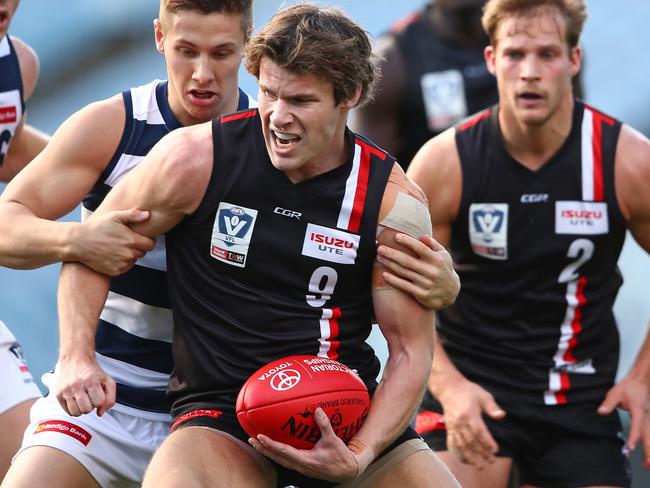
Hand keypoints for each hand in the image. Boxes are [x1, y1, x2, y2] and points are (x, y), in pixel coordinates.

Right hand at [55, 354, 115, 416]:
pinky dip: (73, 409)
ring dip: (81, 409)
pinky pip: (67, 411)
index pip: (98, 403)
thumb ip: (110, 398)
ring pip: (76, 413)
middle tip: (90, 397)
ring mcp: (66, 390)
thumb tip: (100, 413)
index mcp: (91, 381)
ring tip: (83, 399)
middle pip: (86, 410)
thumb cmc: (93, 371)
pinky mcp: (58, 394)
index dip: (100, 400)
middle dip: (91, 405)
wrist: (75, 359)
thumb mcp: (107, 381)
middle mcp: (77, 386)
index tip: (98, 394)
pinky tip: (76, 400)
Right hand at [73, 209, 154, 275]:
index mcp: (131, 241)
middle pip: (143, 252)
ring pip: (134, 260)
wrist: (78, 242)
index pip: (151, 244)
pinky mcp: (115, 271)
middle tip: (125, 241)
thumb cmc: (96, 227)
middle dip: (137, 247)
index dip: (147, 240)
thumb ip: (133, 215)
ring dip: (130, 255)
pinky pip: (125, 267)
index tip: (140, 237)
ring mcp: (122, 264)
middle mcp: (128, 254)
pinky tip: (112, 254)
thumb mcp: (114, 216)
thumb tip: (148, 215)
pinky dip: (122, 262)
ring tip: (117, 247)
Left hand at [248, 408, 369, 481]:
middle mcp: (299, 465)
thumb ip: (324, 425)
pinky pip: (285, 459)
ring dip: (267, 451)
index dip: (270, 444)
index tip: (259, 437)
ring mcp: (300, 467)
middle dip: (263, 448)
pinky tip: (274, 446)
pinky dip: (276, 452)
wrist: (347, 470)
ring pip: (279, 459)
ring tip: (257, 442)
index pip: (283, 452)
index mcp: (305, 460)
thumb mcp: (333, 440)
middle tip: (251, 439)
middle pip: (276, 457)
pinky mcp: (302, 466)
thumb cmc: (340, 457)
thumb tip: (317, 410)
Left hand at [377, 234, 458, 309]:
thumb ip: (433, 244)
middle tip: (380, 248)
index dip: (407, 242)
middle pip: (407, 260)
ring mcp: (426, 283)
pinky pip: (404, 286)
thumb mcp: (444, 255)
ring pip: (404, 272)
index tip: (395, 236)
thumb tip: (422, 235)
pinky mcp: (421, 294)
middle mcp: (431, 271)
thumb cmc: (443, 269)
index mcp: (436, 259)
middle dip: (392, 253)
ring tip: (379, 257)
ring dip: (390, 264)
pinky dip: (394, 280)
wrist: (451, 293)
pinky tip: (384, 274)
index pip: (420, 248)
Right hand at [438, 380, 504, 467]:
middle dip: (481, 452)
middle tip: (492, 461)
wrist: (449, 388)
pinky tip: (467, 460)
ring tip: (479, 466)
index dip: (487, 442)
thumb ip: (492, 407)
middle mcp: (460, 421)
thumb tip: (501, 416)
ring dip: (471, 456)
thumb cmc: (468, 391)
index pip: (479, 431)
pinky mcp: (449, 428)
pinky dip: (460, 453)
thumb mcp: (483, 395)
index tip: (495, 450)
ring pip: (462, 444)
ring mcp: (453, 425)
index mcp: (469, 413)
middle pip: (471, 440)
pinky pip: (454, 443)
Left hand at [598, 373, 649, 466]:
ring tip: (648, 464)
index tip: (629, 448)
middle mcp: (646, 418)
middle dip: (649, 453)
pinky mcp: (648, 421)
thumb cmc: (629, 387)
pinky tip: (648, 453)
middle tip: (647, 465)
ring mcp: (649, 420)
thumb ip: (609, 403)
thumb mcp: (616, 393)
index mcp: (639, 411)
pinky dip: (649, 445)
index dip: (633, 439)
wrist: (641, 381)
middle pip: (649, 437)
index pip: (637, 427)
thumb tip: (601, 412)